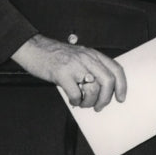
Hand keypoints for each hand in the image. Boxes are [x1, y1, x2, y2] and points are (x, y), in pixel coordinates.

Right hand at [11, 33, 126, 110]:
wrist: (34, 48)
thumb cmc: (55, 55)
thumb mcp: (79, 57)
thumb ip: (91, 68)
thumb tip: (102, 90)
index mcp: (93, 55)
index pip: (115, 69)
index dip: (121, 85)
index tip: (120, 97)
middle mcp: (86, 59)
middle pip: (108, 81)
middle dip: (106, 98)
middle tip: (99, 106)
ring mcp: (74, 66)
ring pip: (93, 89)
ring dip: (89, 102)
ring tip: (82, 102)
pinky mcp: (62, 74)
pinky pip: (76, 94)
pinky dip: (76, 101)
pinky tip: (72, 99)